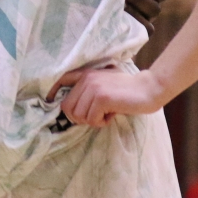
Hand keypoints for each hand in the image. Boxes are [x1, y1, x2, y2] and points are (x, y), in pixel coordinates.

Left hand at [48, 67, 165, 126]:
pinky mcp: (101, 98)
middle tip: (96, 116)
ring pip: (79, 116)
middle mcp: (86, 79)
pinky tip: (112, 115)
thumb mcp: (104, 83)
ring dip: (92, 121)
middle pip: (68, 107)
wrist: (148, 89)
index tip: (50, 101)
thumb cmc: (127, 90)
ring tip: (106, 114)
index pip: (61, 80)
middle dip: (80, 118)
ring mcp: (93, 87)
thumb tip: (71, 108)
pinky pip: (91, 119)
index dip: (52, 92)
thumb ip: (89, 89)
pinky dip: (101, 122)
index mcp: (85, 74)